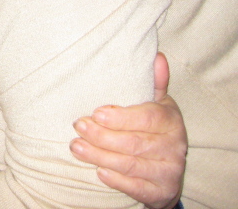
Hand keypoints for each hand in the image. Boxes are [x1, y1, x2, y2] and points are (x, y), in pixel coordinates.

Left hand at [70, 53, 185, 208]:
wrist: (165, 169)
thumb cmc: (152, 127)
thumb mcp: (155, 103)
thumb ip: (154, 83)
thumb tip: (157, 57)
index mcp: (170, 120)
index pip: (149, 117)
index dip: (122, 116)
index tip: (96, 112)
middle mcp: (174, 146)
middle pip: (135, 142)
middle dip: (102, 136)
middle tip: (77, 127)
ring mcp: (169, 171)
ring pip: (132, 164)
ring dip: (101, 156)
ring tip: (76, 147)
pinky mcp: (162, 193)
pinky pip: (138, 188)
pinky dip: (118, 181)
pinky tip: (99, 172)